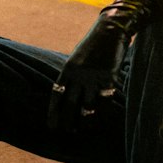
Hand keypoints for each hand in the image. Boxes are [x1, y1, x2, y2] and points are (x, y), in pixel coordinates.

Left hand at [48, 0, 146, 132]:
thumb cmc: (93, 44)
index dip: (53, 112)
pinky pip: (104, 101)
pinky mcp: (109, 77)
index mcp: (67, 70)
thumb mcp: (77, 58)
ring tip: (83, 130)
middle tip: (67, 132)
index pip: (57, 95)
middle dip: (67, 121)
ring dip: (84, 121)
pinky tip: (101, 120)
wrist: (110, 30)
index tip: (52, 126)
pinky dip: (102, 113)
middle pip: (70, 104)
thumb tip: (67, 92)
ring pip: (87, 107)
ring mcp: (93, 77)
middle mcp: (78, 75)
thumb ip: (72, 74)